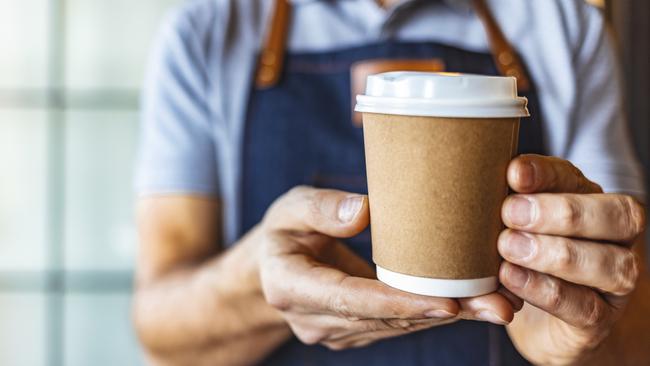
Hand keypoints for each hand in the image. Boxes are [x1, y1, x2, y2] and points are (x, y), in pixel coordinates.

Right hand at [259, 186, 520, 349]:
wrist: (270, 269)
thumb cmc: (282, 231)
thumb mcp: (289, 208)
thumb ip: (320, 208)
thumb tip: (364, 211)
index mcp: (292, 287)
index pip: (351, 300)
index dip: (400, 303)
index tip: (448, 302)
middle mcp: (315, 320)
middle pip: (386, 319)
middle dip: (442, 313)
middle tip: (496, 306)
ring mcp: (336, 331)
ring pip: (397, 327)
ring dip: (447, 318)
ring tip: (497, 305)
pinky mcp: (355, 330)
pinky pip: (397, 325)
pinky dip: (433, 314)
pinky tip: (471, 305)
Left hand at [499, 155, 645, 364]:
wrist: (546, 322)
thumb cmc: (524, 260)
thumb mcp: (512, 228)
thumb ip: (503, 206)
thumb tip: (468, 179)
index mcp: (591, 199)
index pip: (578, 179)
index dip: (547, 174)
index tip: (512, 173)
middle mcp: (615, 236)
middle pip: (614, 215)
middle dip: (559, 211)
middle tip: (509, 212)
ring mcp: (615, 280)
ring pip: (607, 263)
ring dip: (554, 253)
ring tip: (508, 247)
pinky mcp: (600, 320)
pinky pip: (582, 305)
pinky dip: (544, 290)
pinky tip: (512, 277)